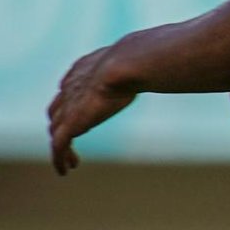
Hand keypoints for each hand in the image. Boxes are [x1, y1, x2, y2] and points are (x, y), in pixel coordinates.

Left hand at [46, 44, 139, 175]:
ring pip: (56, 130)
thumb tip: (174, 63)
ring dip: (61, 147)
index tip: (82, 117)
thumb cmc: (141, 60)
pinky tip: (66, 170)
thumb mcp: (142, 59)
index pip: (70, 87)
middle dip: (61, 125)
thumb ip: (147, 64)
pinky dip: (59, 158)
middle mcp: (71, 87)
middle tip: (72, 141)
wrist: (126, 65)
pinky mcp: (71, 124)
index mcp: (84, 70)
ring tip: (74, 162)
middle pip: (57, 110)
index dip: (73, 102)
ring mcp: (68, 106)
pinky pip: (58, 145)